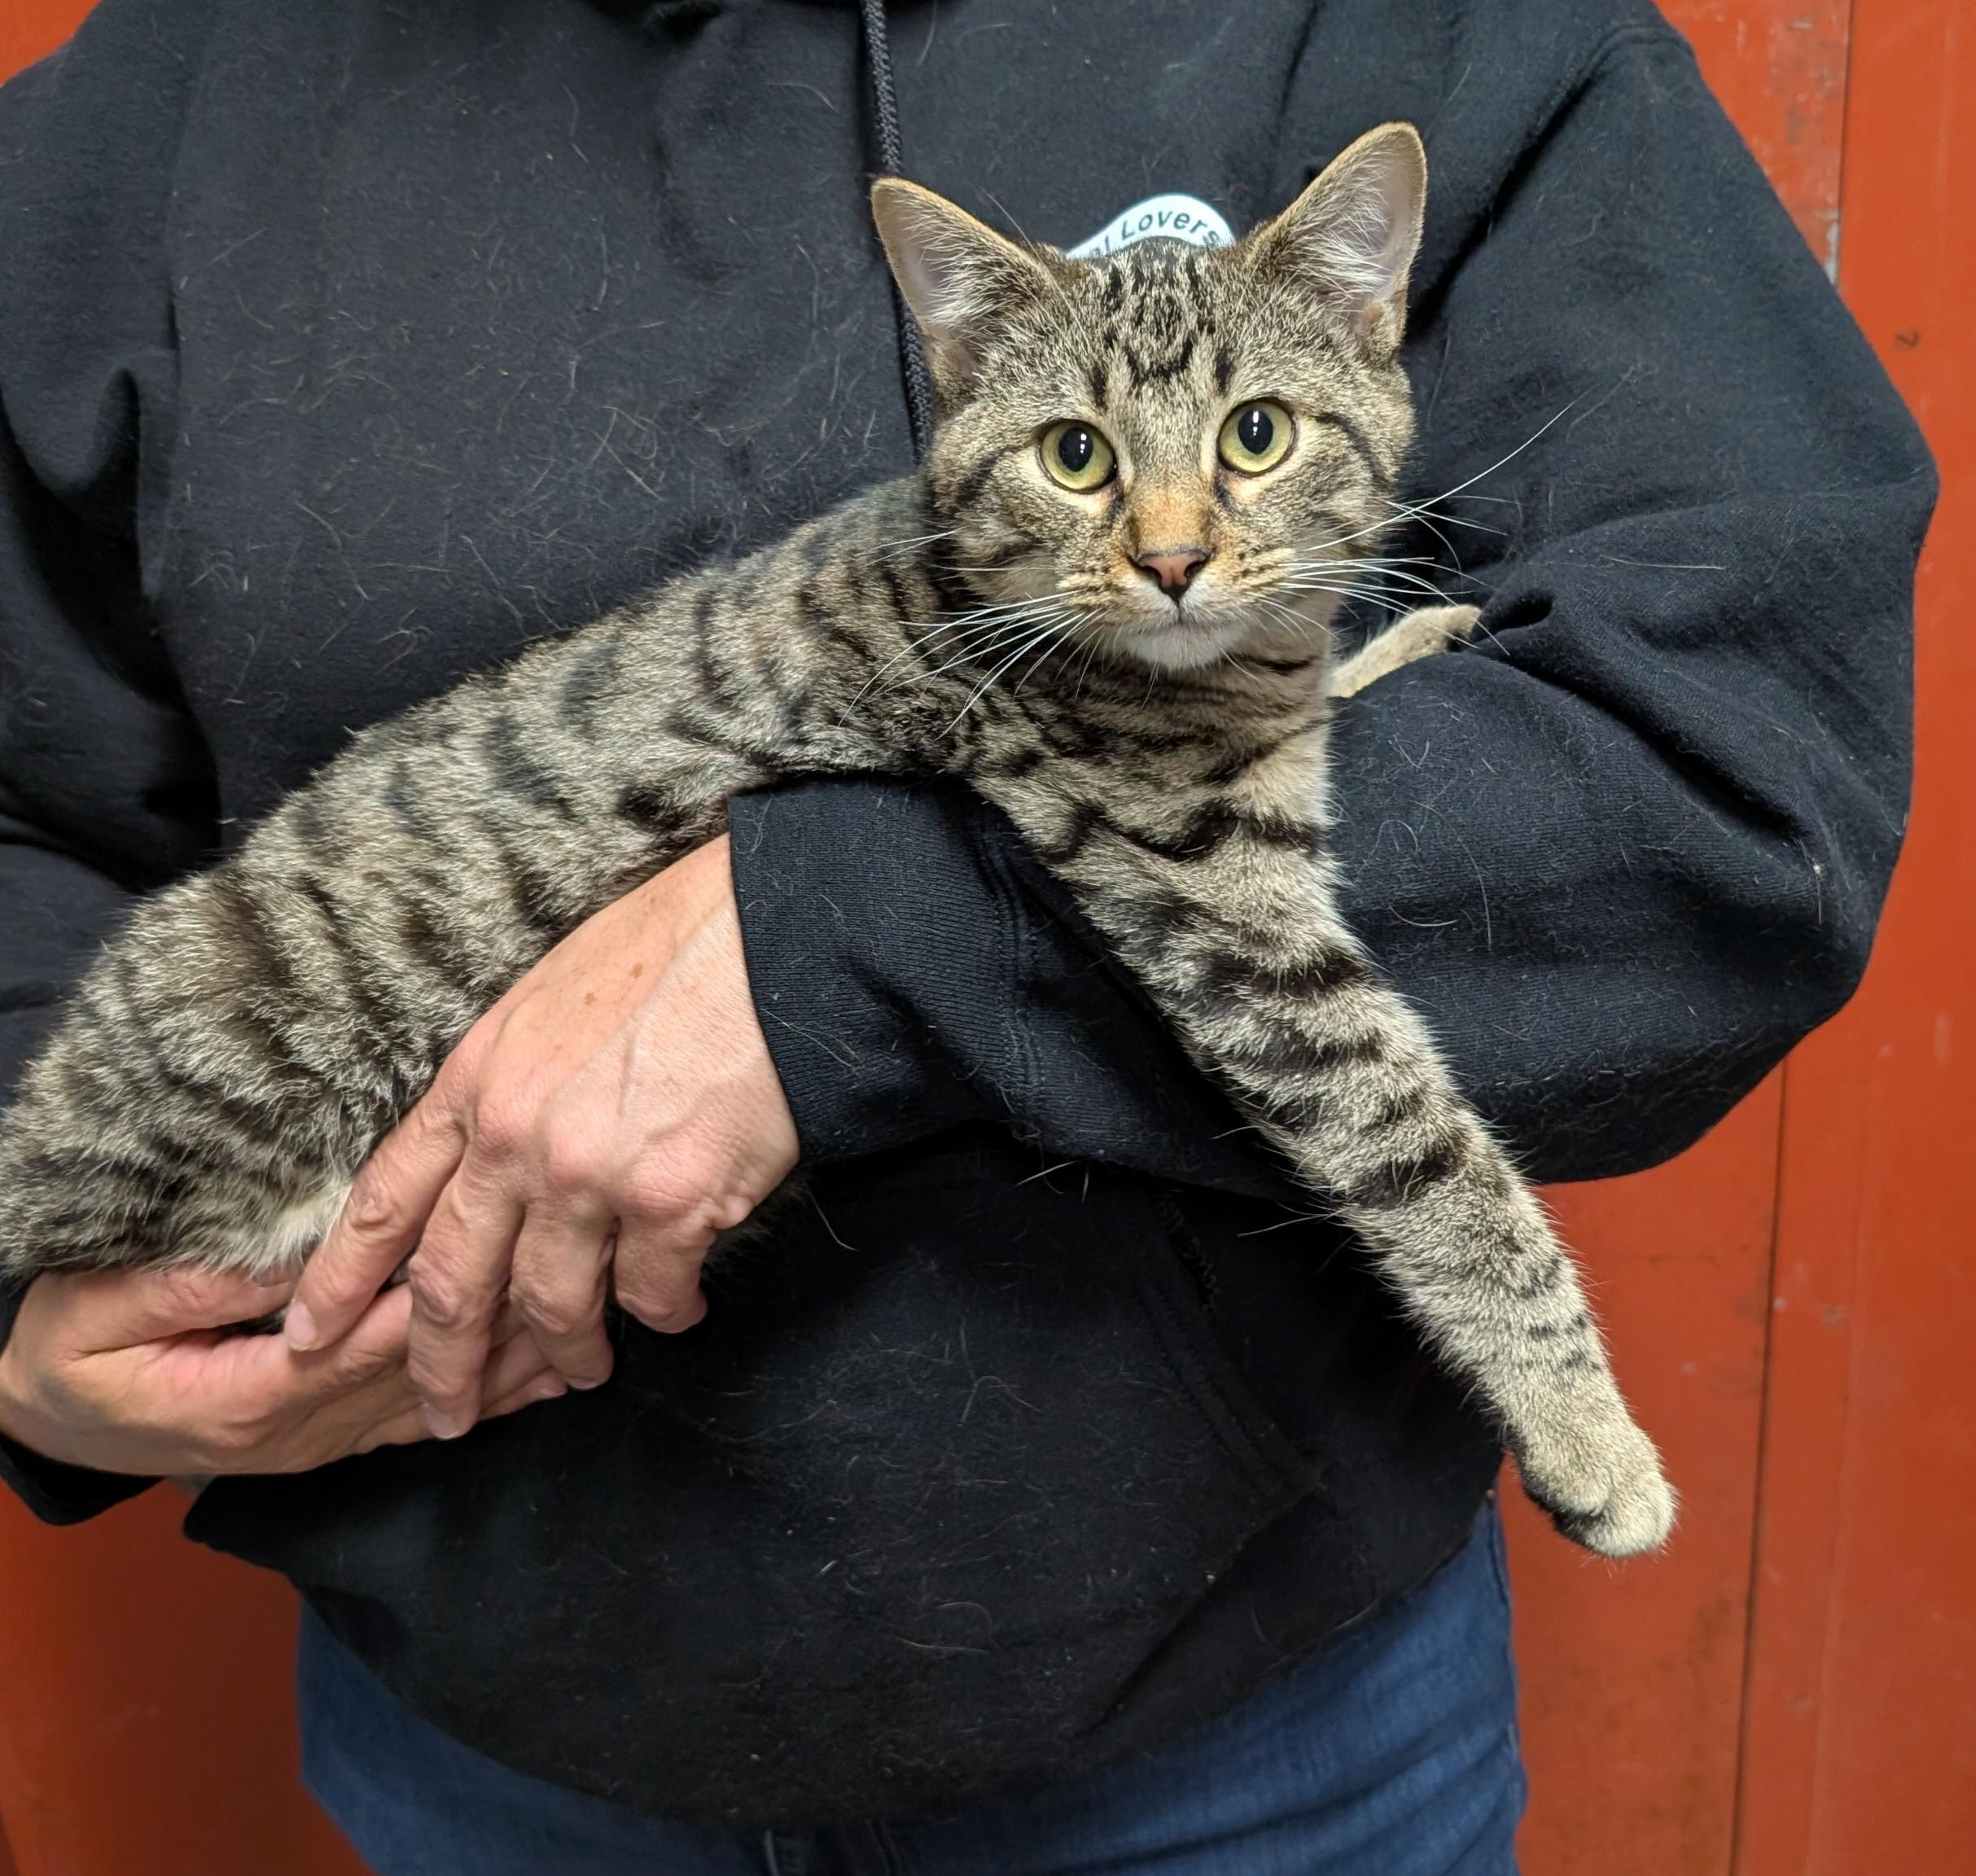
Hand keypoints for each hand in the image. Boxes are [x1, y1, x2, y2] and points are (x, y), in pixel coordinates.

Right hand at [0, 1265, 564, 1477]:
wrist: (42, 1419)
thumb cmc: (66, 1352)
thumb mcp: (101, 1307)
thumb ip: (198, 1286)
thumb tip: (292, 1263)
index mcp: (247, 1399)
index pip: (360, 1350)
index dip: (430, 1308)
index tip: (494, 1261)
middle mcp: (294, 1434)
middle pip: (412, 1381)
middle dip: (492, 1337)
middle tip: (571, 1291)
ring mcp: (314, 1446)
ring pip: (427, 1406)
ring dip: (503, 1374)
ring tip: (581, 1334)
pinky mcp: (324, 1440)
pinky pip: (413, 1422)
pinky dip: (480, 1402)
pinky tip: (537, 1381)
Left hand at [285, 835, 798, 1437]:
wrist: (775, 939)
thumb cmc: (678, 950)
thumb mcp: (553, 998)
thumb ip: (514, 1081)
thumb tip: (505, 1151)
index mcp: (479, 1080)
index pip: (387, 1199)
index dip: (340, 1280)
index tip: (309, 1336)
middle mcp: (517, 1138)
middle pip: (453, 1282)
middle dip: (443, 1363)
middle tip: (444, 1413)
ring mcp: (589, 1177)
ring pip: (553, 1304)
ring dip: (566, 1352)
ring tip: (582, 1370)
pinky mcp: (671, 1204)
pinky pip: (652, 1295)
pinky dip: (666, 1313)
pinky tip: (681, 1308)